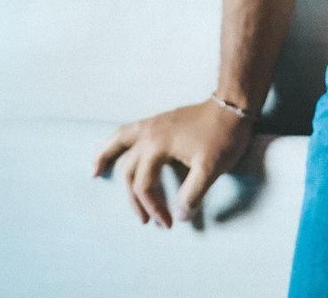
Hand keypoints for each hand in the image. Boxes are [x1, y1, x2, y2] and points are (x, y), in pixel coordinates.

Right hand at [93, 99, 254, 228]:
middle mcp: (149, 132)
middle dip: (135, 198)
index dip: (154, 207)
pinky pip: (130, 131)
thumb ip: (193, 194)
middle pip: (130, 170)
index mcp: (157, 145)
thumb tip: (179, 216)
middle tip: (145, 219)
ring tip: (94, 171)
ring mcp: (153, 123)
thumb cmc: (222, 135)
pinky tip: (116, 148)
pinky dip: (118, 141)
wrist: (232, 105)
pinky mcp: (160, 121)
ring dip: (107, 156)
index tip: (168, 222)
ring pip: (120, 140)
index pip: (145, 185)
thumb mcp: (211, 168)